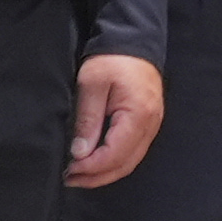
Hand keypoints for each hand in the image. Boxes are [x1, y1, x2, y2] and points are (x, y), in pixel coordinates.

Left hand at [68, 55, 167, 185]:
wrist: (134, 40)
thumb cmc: (112, 59)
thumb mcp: (92, 85)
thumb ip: (87, 120)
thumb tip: (80, 154)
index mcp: (138, 116)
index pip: (114, 155)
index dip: (91, 168)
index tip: (69, 170)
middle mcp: (150, 126)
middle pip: (124, 164)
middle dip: (96, 177)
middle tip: (70, 180)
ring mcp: (152, 126)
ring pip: (130, 162)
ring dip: (105, 173)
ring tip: (80, 175)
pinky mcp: (148, 124)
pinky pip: (133, 152)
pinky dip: (114, 162)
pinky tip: (96, 162)